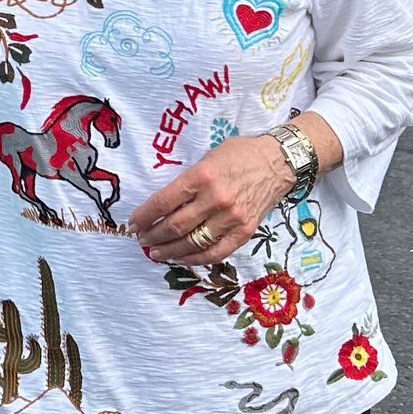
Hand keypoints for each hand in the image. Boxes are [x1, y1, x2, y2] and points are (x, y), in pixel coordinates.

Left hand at [129, 134, 294, 267]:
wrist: (278, 162)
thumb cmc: (239, 155)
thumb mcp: (207, 158)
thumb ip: (186, 182)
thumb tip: (161, 205)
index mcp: (202, 176)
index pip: (163, 202)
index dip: (144, 216)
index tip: (134, 223)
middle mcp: (216, 199)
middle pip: (175, 226)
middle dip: (153, 236)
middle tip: (142, 240)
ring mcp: (232, 218)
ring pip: (192, 243)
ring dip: (169, 251)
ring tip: (156, 253)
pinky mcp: (245, 232)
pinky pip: (216, 253)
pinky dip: (195, 259)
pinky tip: (182, 258)